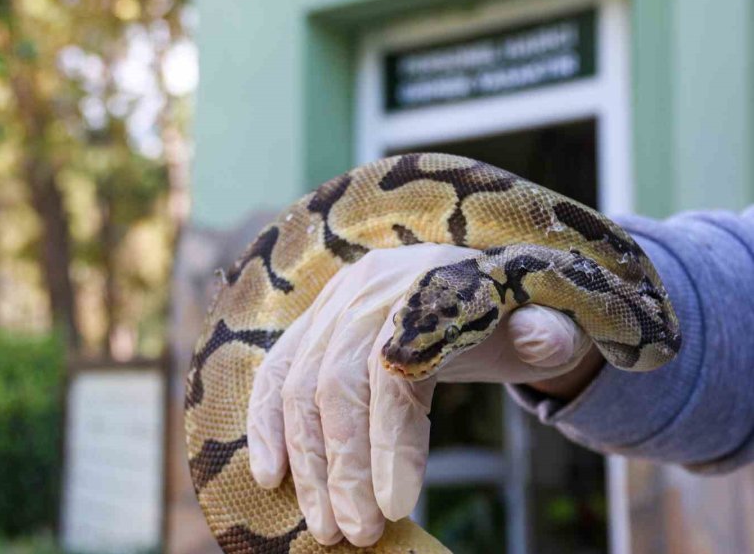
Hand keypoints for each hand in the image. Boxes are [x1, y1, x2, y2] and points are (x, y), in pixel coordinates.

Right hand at [247, 244, 598, 545]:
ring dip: (304, 461)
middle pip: (336, 381)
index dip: (390, 439)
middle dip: (341, 465)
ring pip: (297, 384)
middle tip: (355, 533)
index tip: (396, 508)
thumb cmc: (507, 321)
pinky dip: (265, 424)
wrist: (473, 291)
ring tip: (323, 524)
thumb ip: (546, 334)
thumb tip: (544, 338)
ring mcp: (333, 303)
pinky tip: (270, 474)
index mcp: (427, 283)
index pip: (395, 367)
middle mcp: (369, 288)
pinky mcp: (312, 323)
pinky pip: (276, 372)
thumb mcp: (541, 326)